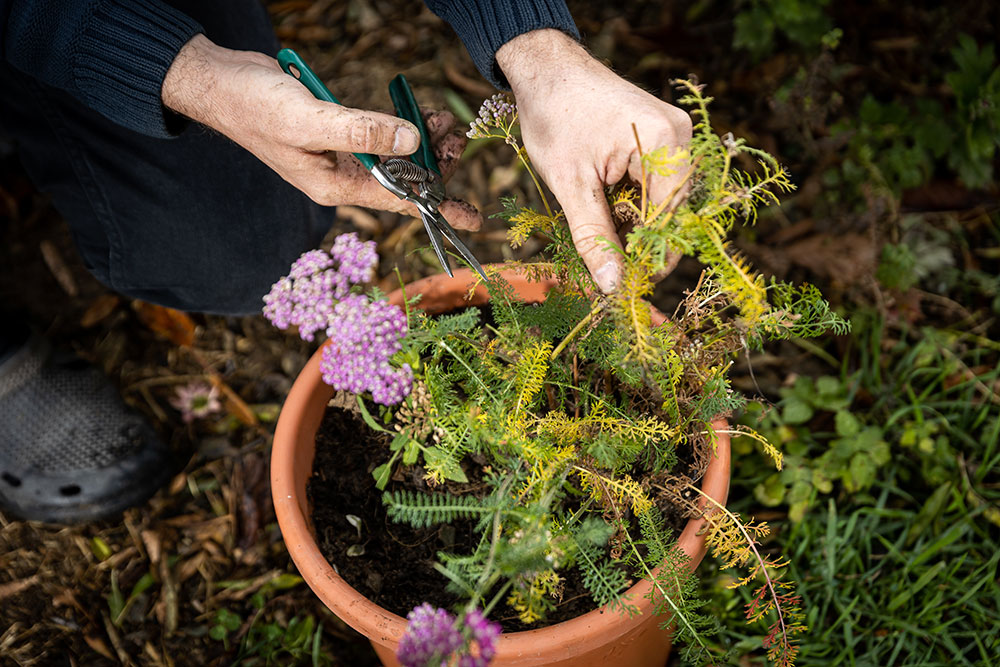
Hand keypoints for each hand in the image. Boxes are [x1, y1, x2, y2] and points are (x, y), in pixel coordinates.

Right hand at [162, 35, 480, 230]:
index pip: (399, 202)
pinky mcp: (337, 133)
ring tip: (446, 124)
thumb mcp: (311, 120)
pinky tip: (418, 116)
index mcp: (335, 186)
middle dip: (437, 164)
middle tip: (460, 140)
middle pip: (403, 180)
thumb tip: (412, 142)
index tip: (475, 218)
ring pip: (395, 157)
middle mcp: (340, 177)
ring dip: (423, 143)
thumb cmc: (254, 106)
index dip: (440, 208)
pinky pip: (380, 136)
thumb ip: (363, 132)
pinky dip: (402, 127)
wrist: (220, 83)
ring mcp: (338, 156)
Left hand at [497, 30, 691, 291]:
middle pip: (669, 212)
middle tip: (606, 268)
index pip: (670, 219)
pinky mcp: (660, 136)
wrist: (546, 69)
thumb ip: (594, 237)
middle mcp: (679, 136)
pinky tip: (603, 211)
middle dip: (638, 242)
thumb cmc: (554, 117)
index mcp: (664, 143)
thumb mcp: (570, 185)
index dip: (650, 257)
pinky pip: (654, 184)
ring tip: (598, 234)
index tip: (625, 285)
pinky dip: (630, 204)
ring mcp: (672, 134)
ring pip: (661, 201)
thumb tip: (613, 286)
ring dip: (632, 224)